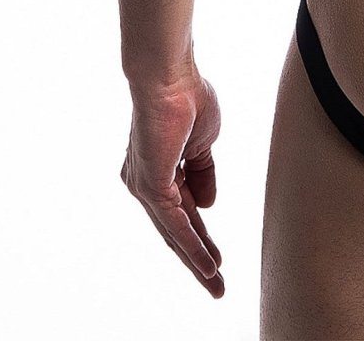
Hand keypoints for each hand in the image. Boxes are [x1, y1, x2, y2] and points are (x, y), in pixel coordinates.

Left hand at [121, 68, 224, 297]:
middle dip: (198, 257)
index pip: (183, 212)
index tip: (218, 258)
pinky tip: (207, 263)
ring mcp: (146, 187)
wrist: (169, 78)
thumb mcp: (204, 143)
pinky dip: (192, 245)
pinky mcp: (151, 187)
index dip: (201, 236)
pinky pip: (175, 224)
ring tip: (216, 284)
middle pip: (176, 230)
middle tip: (217, 284)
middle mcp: (146, 183)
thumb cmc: (187, 98)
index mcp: (159, 170)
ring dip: (197, 260)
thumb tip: (207, 206)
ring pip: (175, 233)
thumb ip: (204, 174)